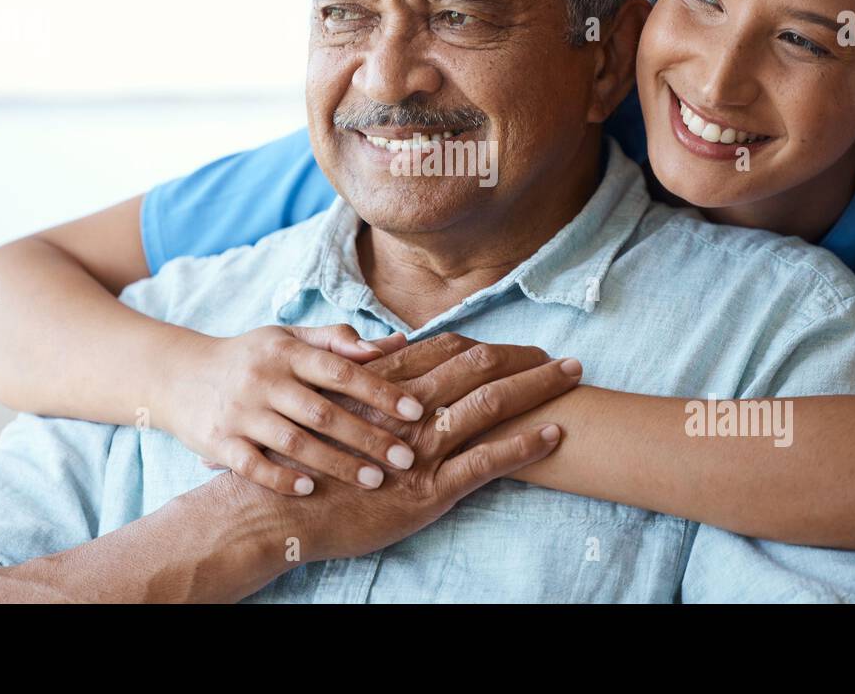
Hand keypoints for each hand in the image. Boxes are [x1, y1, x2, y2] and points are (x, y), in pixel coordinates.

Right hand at [160, 324, 425, 494]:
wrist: (177, 375)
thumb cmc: (249, 357)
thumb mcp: (288, 338)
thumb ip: (338, 341)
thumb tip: (396, 343)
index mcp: (286, 352)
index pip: (340, 371)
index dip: (380, 391)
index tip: (416, 411)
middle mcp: (263, 380)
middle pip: (324, 412)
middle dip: (368, 437)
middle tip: (407, 458)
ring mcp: (239, 412)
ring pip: (294, 443)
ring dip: (337, 464)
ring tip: (374, 481)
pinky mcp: (217, 442)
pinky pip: (253, 466)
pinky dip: (282, 479)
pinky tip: (311, 491)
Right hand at [254, 336, 582, 562]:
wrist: (279, 511)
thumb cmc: (305, 459)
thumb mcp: (332, 405)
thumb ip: (366, 371)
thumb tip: (396, 342)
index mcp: (385, 383)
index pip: (450, 349)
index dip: (492, 343)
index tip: (522, 346)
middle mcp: (406, 407)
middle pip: (480, 367)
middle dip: (528, 360)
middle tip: (569, 361)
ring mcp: (420, 448)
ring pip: (491, 405)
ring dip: (538, 390)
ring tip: (574, 381)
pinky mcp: (427, 489)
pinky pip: (487, 461)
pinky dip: (525, 445)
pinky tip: (555, 435)